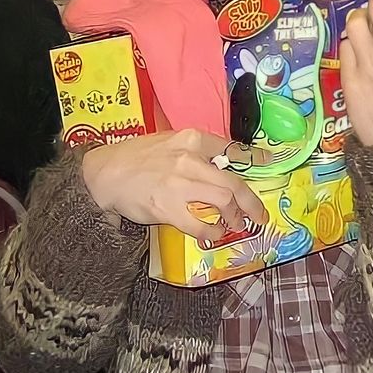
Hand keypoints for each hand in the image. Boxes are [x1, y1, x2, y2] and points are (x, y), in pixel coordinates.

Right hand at [82, 130, 268, 240]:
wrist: (103, 173)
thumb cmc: (136, 156)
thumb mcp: (169, 141)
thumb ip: (195, 151)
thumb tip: (222, 165)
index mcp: (192, 139)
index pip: (232, 148)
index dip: (255, 158)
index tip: (270, 162)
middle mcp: (189, 158)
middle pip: (234, 182)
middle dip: (251, 202)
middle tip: (258, 215)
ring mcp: (179, 184)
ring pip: (223, 201)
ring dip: (235, 217)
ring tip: (236, 225)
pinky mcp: (167, 208)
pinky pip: (200, 224)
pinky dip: (212, 231)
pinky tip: (214, 233)